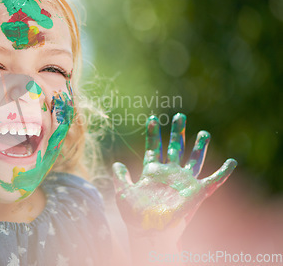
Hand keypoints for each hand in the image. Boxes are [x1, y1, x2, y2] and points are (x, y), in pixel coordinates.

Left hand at [112, 113, 235, 237]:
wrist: (151, 232)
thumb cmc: (136, 216)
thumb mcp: (124, 194)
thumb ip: (120, 177)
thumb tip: (116, 163)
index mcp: (152, 172)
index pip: (154, 148)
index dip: (153, 134)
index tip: (152, 119)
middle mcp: (170, 174)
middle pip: (175, 148)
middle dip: (177, 132)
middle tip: (179, 115)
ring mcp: (184, 182)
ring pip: (194, 159)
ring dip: (199, 147)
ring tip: (204, 133)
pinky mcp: (197, 192)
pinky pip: (213, 180)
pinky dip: (223, 172)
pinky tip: (232, 162)